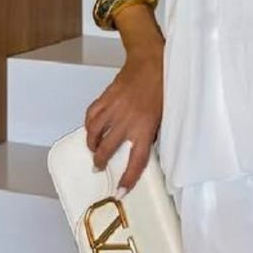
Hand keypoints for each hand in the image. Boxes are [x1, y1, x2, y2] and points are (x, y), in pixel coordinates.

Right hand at [84, 46, 163, 189]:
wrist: (150, 61)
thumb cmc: (162, 88)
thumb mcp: (164, 115)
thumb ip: (151, 133)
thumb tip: (142, 147)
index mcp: (146, 128)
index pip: (136, 161)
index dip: (127, 179)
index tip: (120, 191)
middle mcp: (128, 121)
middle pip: (108, 150)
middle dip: (101, 162)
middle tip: (99, 167)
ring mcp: (114, 109)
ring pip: (94, 134)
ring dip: (92, 145)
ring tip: (93, 150)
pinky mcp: (105, 98)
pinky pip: (91, 115)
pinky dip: (88, 125)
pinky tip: (90, 130)